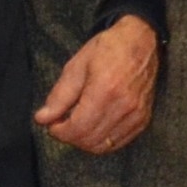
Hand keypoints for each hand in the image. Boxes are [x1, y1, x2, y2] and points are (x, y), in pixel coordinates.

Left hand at [35, 15, 159, 155]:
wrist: (141, 41)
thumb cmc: (107, 49)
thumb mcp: (76, 66)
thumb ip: (59, 96)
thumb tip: (43, 118)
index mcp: (105, 90)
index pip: (78, 128)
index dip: (60, 132)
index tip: (51, 124)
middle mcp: (124, 106)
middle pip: (90, 140)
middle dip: (70, 137)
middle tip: (61, 125)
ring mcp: (137, 114)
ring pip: (104, 146)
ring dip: (85, 141)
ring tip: (76, 125)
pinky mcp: (144, 119)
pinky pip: (119, 142)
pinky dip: (102, 141)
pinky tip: (93, 126)